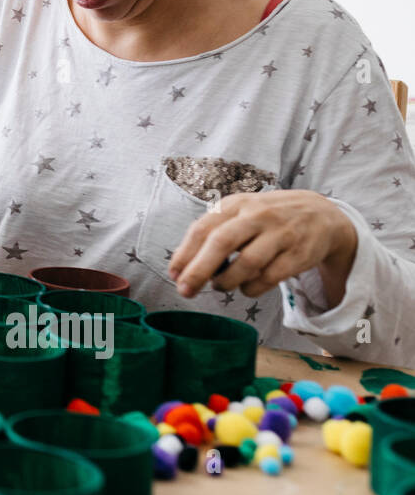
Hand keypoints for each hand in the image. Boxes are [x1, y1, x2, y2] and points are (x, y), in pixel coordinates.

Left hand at [168, 190, 357, 305]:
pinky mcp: (299, 253)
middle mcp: (257, 215)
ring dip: (227, 282)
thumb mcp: (239, 214)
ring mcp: (280, 233)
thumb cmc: (266, 219)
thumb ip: (212, 234)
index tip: (174, 275)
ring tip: (220, 286)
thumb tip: (182, 268)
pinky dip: (252, 288)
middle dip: (199, 270)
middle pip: (222, 242)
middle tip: (185, 291)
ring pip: (247, 263)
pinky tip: (247, 287)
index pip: (203, 228)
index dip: (185, 254)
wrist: (321, 214)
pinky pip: (270, 277)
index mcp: (235, 204)